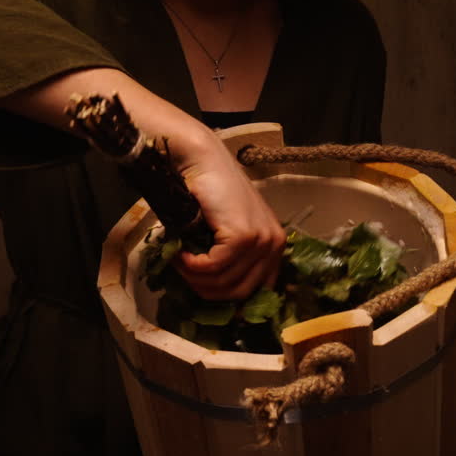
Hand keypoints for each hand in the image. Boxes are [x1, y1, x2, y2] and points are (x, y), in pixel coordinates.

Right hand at [0, 67, 285, 299]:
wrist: (197, 157)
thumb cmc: (206, 190)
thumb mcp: (223, 229)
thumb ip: (228, 257)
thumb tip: (215, 295)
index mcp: (274, 244)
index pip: (257, 291)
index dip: (226, 298)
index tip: (200, 288)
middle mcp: (275, 243)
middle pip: (240, 293)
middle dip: (206, 290)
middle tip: (184, 272)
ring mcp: (261, 239)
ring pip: (225, 283)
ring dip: (195, 277)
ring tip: (179, 260)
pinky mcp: (243, 236)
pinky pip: (214, 269)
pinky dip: (192, 267)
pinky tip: (180, 254)